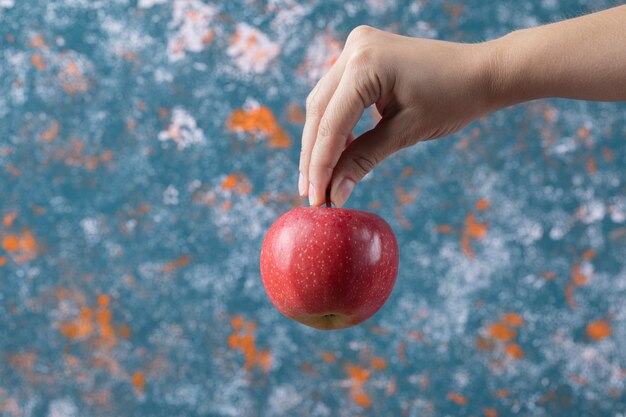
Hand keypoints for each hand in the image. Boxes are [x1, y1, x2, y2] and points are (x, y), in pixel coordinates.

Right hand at [298, 25, 494, 206]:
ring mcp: (356, 47)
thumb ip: (363, 160)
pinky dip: (335, 123)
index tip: (316, 199)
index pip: (330, 124)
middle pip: (319, 112)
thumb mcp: (405, 133)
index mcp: (365, 64)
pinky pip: (338, 94)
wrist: (481, 72)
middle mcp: (354, 49)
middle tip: (310, 193)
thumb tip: (334, 194)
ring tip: (319, 179)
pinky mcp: (362, 54)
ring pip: (323, 103)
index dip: (320, 166)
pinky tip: (338, 152)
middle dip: (314, 155)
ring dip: (320, 141)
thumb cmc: (453, 100)